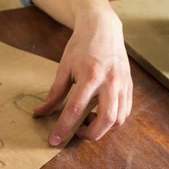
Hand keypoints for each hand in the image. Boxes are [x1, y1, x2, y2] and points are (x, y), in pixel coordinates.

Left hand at [33, 10, 132, 144]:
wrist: (103, 28)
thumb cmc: (82, 47)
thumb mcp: (64, 68)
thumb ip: (54, 93)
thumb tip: (40, 113)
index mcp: (90, 76)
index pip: (76, 109)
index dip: (63, 128)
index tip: (54, 140)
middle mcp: (110, 82)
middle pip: (106, 119)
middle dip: (91, 134)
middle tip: (77, 132)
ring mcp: (123, 84)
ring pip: (119, 119)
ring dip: (103, 128)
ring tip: (89, 120)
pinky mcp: (129, 86)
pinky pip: (125, 111)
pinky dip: (113, 119)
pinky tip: (100, 114)